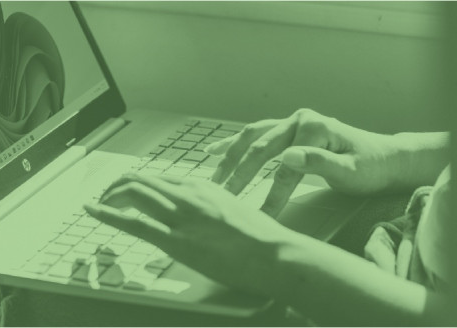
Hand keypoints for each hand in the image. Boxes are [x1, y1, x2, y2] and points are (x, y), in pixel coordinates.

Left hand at [84, 173, 291, 295]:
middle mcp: (187, 194)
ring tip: (98, 203)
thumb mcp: (232, 209)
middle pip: (140, 180)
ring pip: (133, 193)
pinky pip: (134, 222)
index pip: (158, 178)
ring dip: (110, 196)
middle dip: (116, 186)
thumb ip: (209, 207)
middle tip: (105, 196)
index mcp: (201, 186)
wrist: (275, 253)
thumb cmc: (260, 237)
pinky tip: (94, 210)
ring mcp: (181, 216)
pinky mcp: (177, 240)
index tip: (125, 190)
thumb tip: (197, 215)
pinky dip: (108, 214)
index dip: (136, 183)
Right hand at [206, 108, 408, 217]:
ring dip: (230, 158)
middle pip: (260, 148)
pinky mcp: (287, 128)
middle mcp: (300, 120)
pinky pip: (254, 133)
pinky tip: (212, 150)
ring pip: (251, 138)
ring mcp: (291, 122)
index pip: (285, 167)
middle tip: (225, 198)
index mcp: (315, 129)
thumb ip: (320, 163)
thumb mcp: (352, 171)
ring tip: (214, 180)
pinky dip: (233, 142)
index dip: (270, 194)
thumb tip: (287, 158)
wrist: (384, 157)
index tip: (258, 217)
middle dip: (240, 175)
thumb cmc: (370, 168)